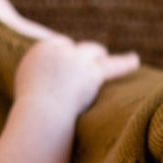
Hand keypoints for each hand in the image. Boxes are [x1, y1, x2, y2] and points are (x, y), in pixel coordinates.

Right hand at [14, 37, 139, 120]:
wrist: (40, 116)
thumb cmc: (32, 111)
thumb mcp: (28, 87)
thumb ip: (40, 76)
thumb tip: (48, 79)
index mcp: (41, 50)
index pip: (59, 45)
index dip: (66, 56)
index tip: (69, 67)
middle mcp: (60, 50)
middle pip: (77, 48)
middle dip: (83, 56)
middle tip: (89, 66)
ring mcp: (77, 59)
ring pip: (94, 51)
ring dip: (100, 56)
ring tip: (107, 62)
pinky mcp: (92, 72)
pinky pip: (113, 66)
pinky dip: (125, 63)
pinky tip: (135, 60)